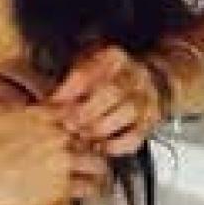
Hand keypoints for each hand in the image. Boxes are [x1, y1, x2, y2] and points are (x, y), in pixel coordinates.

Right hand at [0, 103, 105, 204]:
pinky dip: (91, 187)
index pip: (75, 111)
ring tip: (97, 171)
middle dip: (93, 142)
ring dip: (97, 166)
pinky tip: (88, 188)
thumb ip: (9, 108)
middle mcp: (57, 137)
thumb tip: (10, 103)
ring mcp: (61, 162)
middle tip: (92, 148)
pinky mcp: (61, 188)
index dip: (78, 120)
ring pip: (97, 162)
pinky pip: (89, 186)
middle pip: (92, 135)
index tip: (78, 127)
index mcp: (43, 116)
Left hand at [49, 45, 163, 156]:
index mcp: (114, 57)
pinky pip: (135, 135)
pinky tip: (99, 147)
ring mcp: (146, 98)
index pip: (89, 71)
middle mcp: (133, 75)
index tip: (52, 102)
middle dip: (85, 112)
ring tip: (80, 136)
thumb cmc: (110, 74)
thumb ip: (71, 75)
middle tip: (67, 124)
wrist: (153, 80)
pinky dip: (116, 145)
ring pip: (125, 113)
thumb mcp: (90, 61)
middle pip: (110, 92)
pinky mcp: (150, 120)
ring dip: (99, 128)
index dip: (69, 89)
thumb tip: (50, 98)